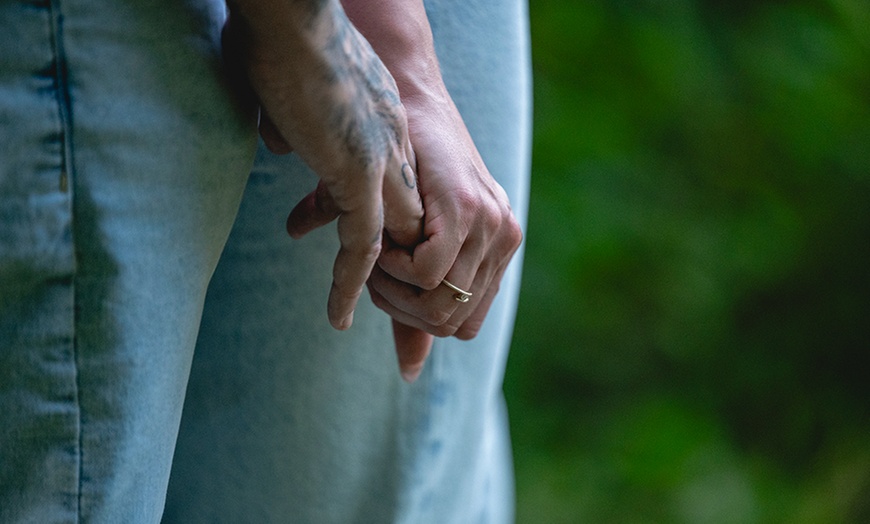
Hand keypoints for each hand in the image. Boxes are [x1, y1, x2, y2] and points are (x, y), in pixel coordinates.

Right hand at [224, 0, 423, 329]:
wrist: (293, 15)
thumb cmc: (281, 38)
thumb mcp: (298, 91)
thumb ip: (298, 123)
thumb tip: (283, 144)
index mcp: (386, 126)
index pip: (398, 193)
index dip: (388, 229)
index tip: (371, 259)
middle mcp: (395, 146)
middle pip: (411, 224)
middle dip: (398, 266)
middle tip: (378, 300)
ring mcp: (381, 160)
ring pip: (397, 242)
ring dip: (380, 283)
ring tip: (356, 315)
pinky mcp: (358, 172)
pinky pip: (363, 246)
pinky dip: (351, 285)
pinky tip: (340, 317)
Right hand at [367, 92, 522, 357]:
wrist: (400, 103)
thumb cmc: (398, 174)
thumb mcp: (407, 250)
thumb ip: (413, 308)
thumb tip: (410, 375)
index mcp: (495, 252)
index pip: (463, 328)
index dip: (417, 322)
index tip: (385, 290)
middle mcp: (504, 241)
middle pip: (452, 325)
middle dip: (402, 311)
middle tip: (375, 275)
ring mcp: (494, 226)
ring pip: (442, 306)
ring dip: (394, 291)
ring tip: (377, 258)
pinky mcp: (472, 210)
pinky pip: (432, 276)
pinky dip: (396, 270)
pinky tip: (385, 242)